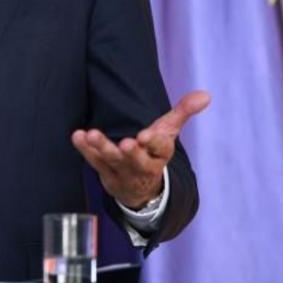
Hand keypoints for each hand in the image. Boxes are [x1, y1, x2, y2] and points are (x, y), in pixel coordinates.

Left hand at [71, 90, 209, 208]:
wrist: (142, 188)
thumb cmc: (154, 152)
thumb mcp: (169, 131)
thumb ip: (183, 111)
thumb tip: (206, 94)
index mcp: (161, 154)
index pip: (160, 148)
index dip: (153, 142)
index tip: (145, 135)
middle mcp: (143, 165)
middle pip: (136, 160)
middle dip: (131, 153)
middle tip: (125, 144)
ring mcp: (122, 172)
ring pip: (112, 161)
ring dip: (102, 148)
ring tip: (92, 135)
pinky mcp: (105, 173)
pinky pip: (94, 161)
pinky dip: (85, 150)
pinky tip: (77, 136)